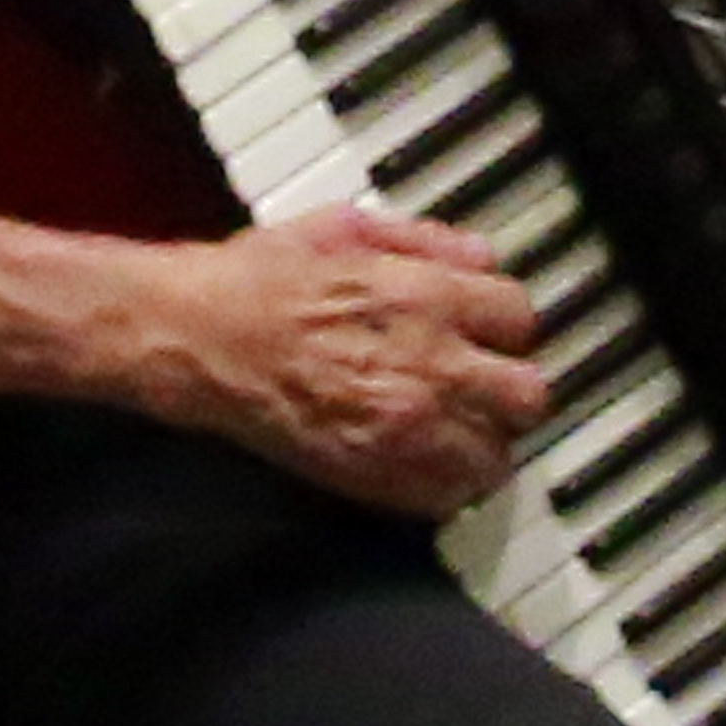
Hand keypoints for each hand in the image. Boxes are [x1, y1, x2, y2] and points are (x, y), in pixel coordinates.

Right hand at [159, 208, 550, 518]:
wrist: (197, 336)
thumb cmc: (259, 279)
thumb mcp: (348, 227)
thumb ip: (427, 239)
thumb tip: (480, 258)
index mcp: (428, 297)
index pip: (521, 318)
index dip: (504, 325)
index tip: (488, 333)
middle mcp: (429, 364)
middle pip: (528, 395)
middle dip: (510, 390)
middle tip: (485, 388)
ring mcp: (402, 426)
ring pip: (495, 456)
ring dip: (482, 444)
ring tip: (457, 432)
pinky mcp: (369, 474)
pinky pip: (443, 498)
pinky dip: (441, 487)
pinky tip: (422, 463)